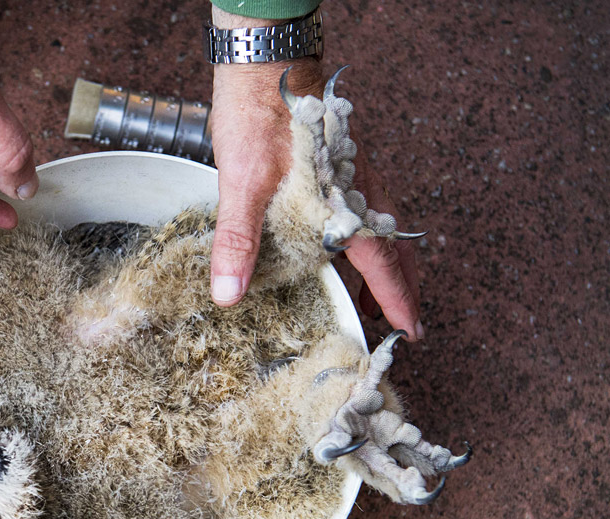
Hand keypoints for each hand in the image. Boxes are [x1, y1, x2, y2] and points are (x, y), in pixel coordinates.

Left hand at [208, 9, 421, 339]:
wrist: (264, 65)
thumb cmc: (259, 117)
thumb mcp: (242, 185)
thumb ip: (237, 241)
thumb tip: (230, 292)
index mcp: (343, 203)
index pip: (380, 262)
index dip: (396, 298)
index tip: (410, 330)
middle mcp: (358, 190)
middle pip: (390, 249)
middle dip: (397, 288)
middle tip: (398, 322)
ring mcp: (351, 175)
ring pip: (378, 229)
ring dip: (379, 265)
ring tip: (370, 295)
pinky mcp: (336, 164)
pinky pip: (361, 209)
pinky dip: (362, 238)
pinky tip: (341, 245)